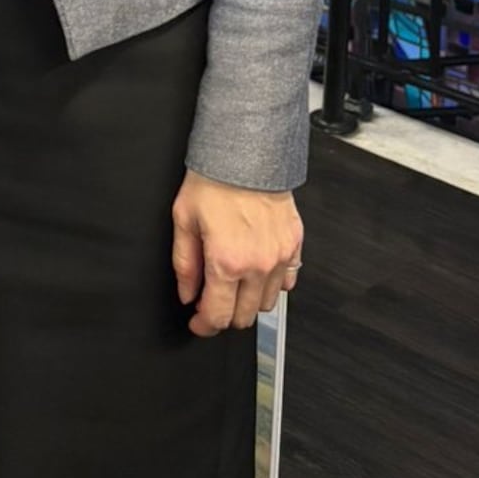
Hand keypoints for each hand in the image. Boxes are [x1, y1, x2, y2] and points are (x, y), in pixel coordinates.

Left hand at [170, 169, 302, 338]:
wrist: (246, 152)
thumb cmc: (213, 180)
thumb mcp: (183, 220)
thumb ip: (184, 263)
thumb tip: (187, 293)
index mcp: (227, 261)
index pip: (218, 315)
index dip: (204, 326)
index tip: (198, 324)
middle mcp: (257, 264)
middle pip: (244, 316)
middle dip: (225, 315)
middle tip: (212, 302)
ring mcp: (280, 256)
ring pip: (266, 303)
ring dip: (248, 301)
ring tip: (233, 284)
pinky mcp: (294, 245)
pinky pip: (288, 280)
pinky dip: (272, 284)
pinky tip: (257, 271)